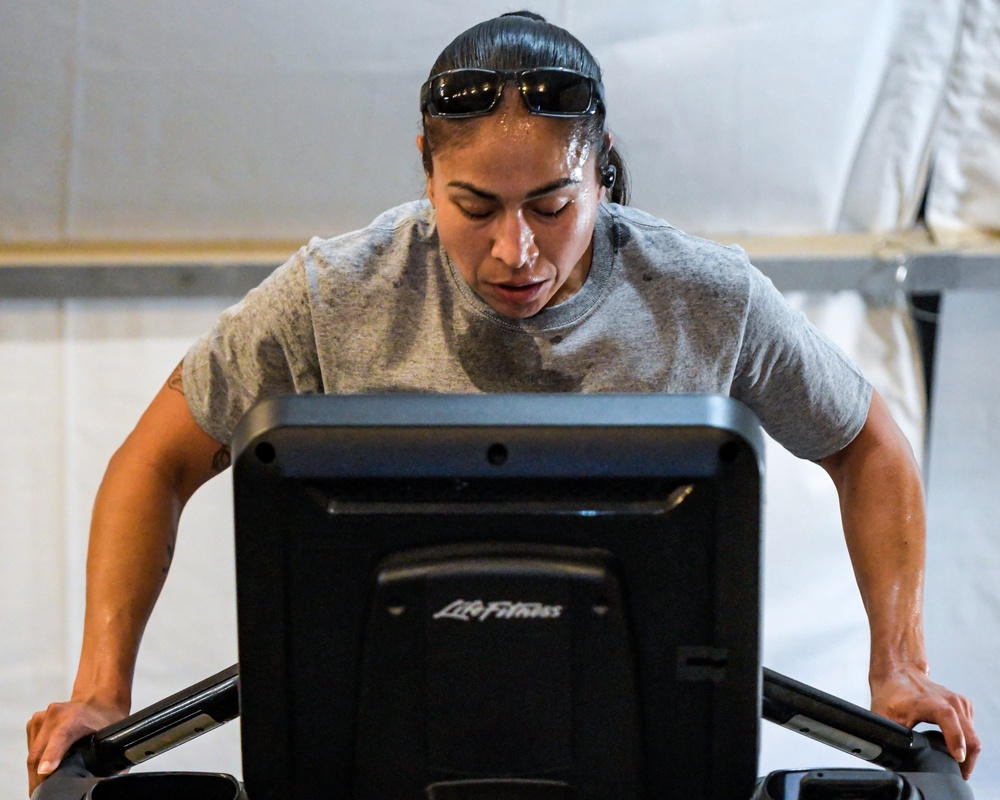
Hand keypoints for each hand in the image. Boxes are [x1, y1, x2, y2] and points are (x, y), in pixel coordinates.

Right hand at [26, 698, 126, 795]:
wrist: (99, 696)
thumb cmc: (107, 718)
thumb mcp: (114, 736)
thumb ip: (112, 757)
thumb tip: (112, 779)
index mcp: (78, 717)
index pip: (60, 737)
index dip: (52, 755)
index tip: (46, 771)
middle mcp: (57, 714)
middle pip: (40, 752)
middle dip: (39, 778)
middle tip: (42, 794)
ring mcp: (43, 716)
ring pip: (33, 753)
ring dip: (35, 772)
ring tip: (44, 785)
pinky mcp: (35, 721)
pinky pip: (31, 747)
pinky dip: (36, 760)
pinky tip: (45, 768)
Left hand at [870, 664, 979, 778]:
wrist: (898, 671)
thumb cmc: (890, 694)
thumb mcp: (884, 716)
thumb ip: (889, 736)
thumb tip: (889, 754)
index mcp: (931, 703)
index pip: (950, 721)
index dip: (956, 741)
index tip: (957, 758)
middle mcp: (950, 701)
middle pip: (970, 735)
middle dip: (967, 759)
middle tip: (957, 773)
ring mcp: (959, 702)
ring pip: (973, 735)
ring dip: (968, 751)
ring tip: (955, 765)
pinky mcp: (963, 705)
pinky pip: (972, 729)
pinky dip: (967, 741)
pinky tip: (956, 747)